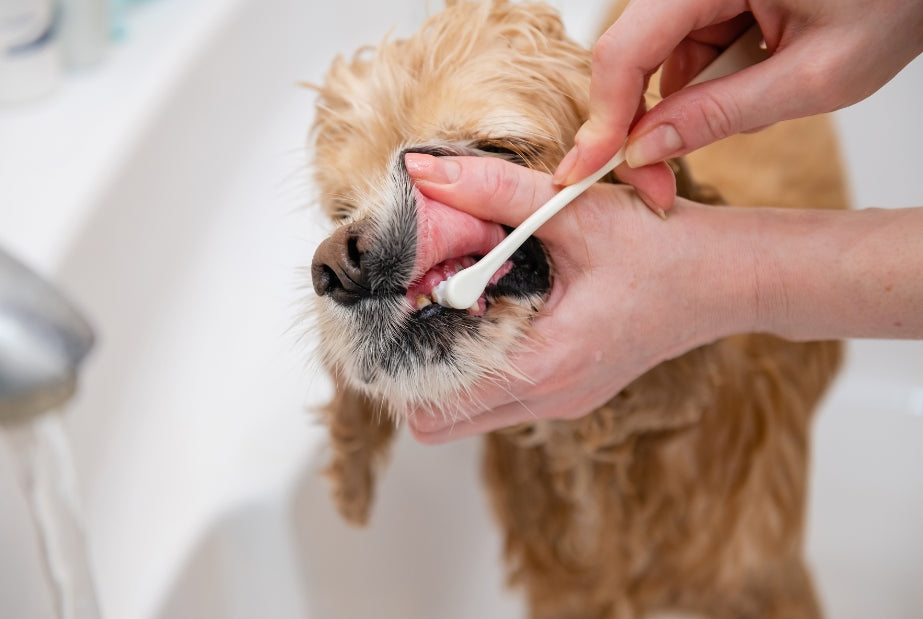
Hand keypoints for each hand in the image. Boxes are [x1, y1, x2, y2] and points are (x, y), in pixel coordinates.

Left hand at [403, 153, 751, 442]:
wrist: (729, 279)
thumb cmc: (661, 246)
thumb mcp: (575, 211)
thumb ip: (493, 190)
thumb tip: (421, 172)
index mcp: (545, 366)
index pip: (431, 402)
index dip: (400, 355)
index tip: (401, 304)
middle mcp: (548, 399)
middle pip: (438, 421)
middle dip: (413, 368)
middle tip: (421, 305)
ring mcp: (561, 402)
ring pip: (467, 413)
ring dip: (447, 365)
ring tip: (461, 303)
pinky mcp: (570, 392)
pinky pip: (502, 397)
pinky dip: (483, 362)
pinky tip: (500, 307)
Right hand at [555, 0, 922, 198]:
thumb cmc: (896, 2)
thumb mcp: (816, 76)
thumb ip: (722, 115)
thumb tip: (645, 150)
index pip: (626, 51)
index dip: (603, 118)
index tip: (590, 171)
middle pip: (632, 56)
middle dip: (643, 121)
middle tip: (659, 181)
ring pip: (660, 57)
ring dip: (689, 98)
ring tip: (763, 93)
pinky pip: (686, 47)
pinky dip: (709, 78)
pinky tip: (757, 74)